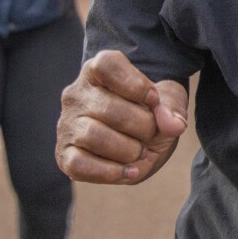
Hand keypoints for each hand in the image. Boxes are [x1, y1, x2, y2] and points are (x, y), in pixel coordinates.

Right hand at [57, 50, 187, 184]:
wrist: (140, 140)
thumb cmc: (150, 112)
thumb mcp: (169, 100)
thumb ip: (172, 107)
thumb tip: (172, 125)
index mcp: (97, 71)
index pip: (107, 65)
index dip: (136, 85)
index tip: (154, 99)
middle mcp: (77, 94)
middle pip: (109, 108)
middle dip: (142, 125)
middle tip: (152, 133)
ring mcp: (68, 125)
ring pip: (93, 136)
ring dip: (128, 149)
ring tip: (140, 150)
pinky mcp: (65, 155)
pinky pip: (80, 166)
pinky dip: (110, 172)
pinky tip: (130, 170)